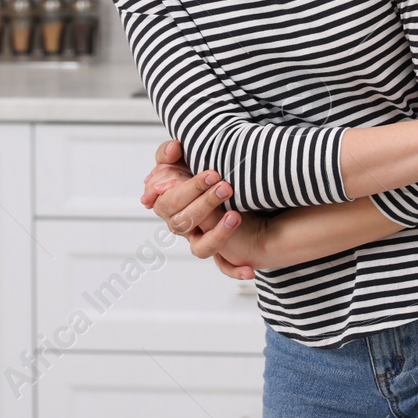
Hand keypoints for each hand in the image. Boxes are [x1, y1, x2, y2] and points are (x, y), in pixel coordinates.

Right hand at [141, 139, 260, 278]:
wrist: (225, 192)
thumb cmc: (198, 175)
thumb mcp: (181, 159)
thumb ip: (170, 153)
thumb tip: (174, 148)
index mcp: (167, 204)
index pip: (169, 200)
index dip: (188, 189)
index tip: (211, 174)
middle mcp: (180, 225)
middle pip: (185, 221)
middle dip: (206, 202)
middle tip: (226, 186)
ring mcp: (199, 240)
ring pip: (201, 247)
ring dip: (218, 234)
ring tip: (235, 216)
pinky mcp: (218, 252)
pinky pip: (224, 266)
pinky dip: (235, 269)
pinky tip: (250, 269)